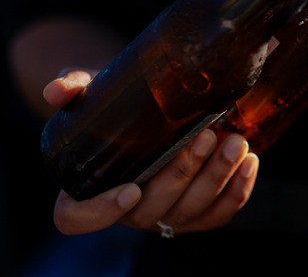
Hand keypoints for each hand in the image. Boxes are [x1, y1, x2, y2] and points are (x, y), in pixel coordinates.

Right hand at [44, 70, 258, 235]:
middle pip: (151, 210)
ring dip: (217, 178)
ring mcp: (164, 215)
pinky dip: (238, 191)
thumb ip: (73, 89)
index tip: (130, 188)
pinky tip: (250, 161)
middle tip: (205, 135)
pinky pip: (218, 214)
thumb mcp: (93, 92)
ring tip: (236, 141)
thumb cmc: (118, 107)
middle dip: (183, 174)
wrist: (151, 110)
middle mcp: (126, 210)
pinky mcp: (198, 214)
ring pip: (191, 211)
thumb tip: (57, 90)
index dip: (101, 212)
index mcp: (87, 189)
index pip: (79, 219)